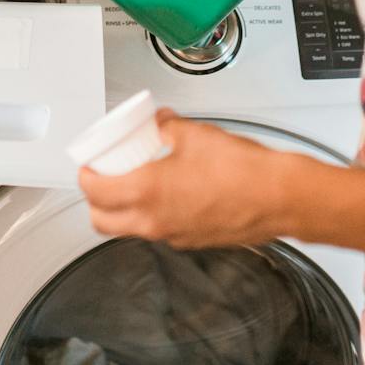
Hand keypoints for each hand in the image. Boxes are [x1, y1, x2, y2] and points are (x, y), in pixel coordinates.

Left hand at [78, 110, 296, 248]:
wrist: (280, 198)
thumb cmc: (243, 171)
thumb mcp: (196, 134)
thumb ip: (168, 128)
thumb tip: (160, 123)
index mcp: (146, 193)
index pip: (94, 191)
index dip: (84, 176)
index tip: (87, 166)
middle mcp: (154, 221)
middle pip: (102, 222)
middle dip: (96, 202)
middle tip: (103, 179)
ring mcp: (173, 236)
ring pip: (131, 230)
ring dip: (124, 210)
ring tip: (138, 182)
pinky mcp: (192, 242)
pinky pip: (160, 231)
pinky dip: (154, 215)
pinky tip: (172, 192)